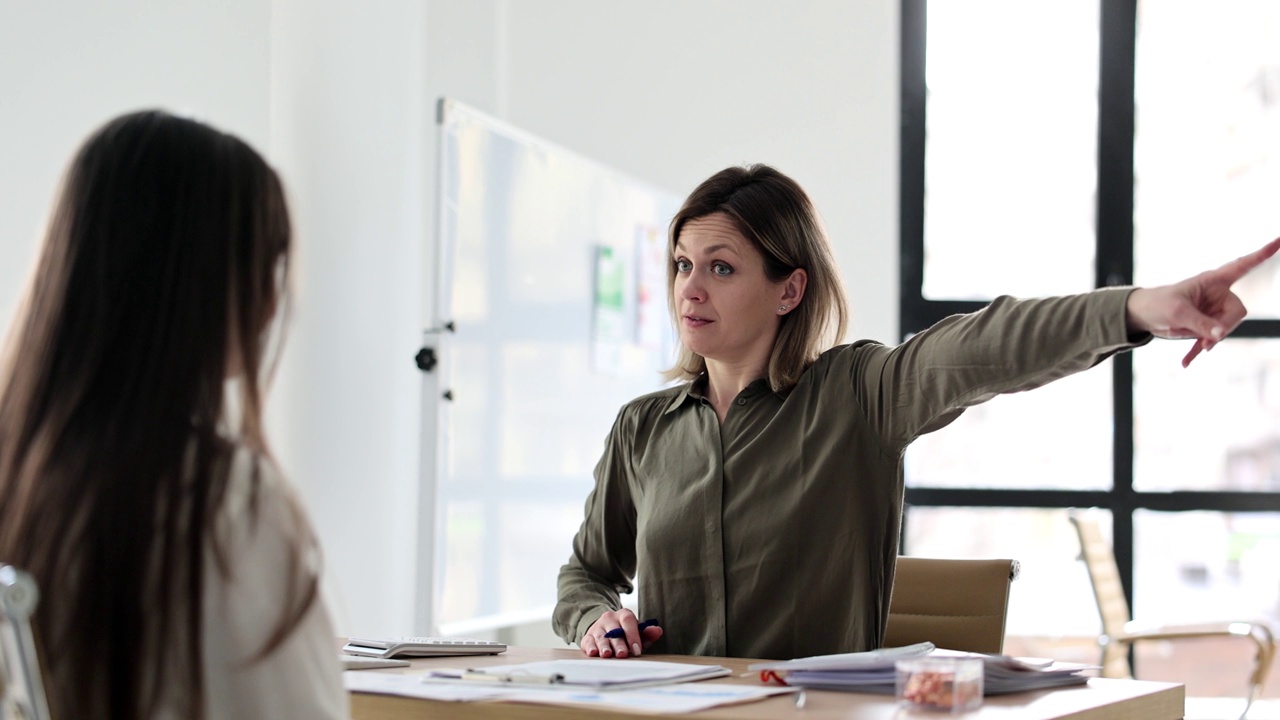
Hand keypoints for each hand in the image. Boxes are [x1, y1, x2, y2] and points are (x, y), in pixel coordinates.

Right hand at [579, 609, 663, 658]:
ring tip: (607, 654)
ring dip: (604, 646)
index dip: (633, 635)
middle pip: (614, 631)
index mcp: (624, 615)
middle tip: (622, 654)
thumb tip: (658, 631)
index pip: (628, 621)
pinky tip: (593, 653)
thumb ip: (647, 633)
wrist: (606, 630)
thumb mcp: (638, 633)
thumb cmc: (626, 635)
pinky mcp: (588, 637)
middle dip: (619, 644)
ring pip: (601, 637)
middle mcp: (609, 618)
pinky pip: (588, 641)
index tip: (637, 649)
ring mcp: (597, 627)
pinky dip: (590, 647)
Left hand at [1126, 237, 1279, 366]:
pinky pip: (1210, 339)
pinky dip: (1197, 350)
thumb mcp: (1178, 313)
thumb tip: (1221, 335)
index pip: (1243, 266)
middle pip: (1237, 312)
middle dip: (1224, 327)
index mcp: (1213, 280)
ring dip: (1209, 339)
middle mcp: (1217, 294)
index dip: (1263, 254)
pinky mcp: (1205, 324)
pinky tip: (1185, 362)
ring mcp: (1213, 310)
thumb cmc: (1158, 304)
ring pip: (1225, 329)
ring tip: (1191, 344)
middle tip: (1206, 342)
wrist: (1142, 314)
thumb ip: (1201, 324)